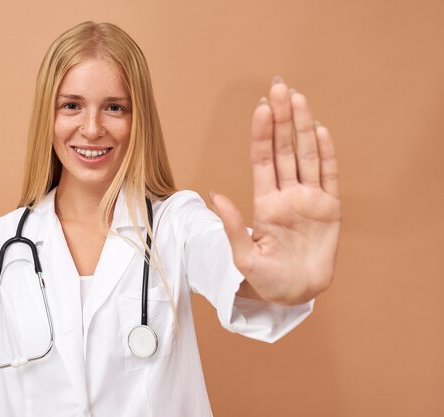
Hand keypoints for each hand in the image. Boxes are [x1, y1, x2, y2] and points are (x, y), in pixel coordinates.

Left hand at [210, 76, 340, 305]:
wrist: (295, 294)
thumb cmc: (267, 279)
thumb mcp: (243, 258)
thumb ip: (231, 227)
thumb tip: (214, 194)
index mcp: (265, 203)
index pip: (263, 161)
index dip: (262, 134)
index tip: (260, 108)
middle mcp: (287, 194)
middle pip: (284, 149)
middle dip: (281, 118)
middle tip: (279, 86)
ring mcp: (309, 199)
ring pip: (306, 155)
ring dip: (302, 127)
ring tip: (298, 98)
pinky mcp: (329, 209)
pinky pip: (329, 175)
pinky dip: (326, 153)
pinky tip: (320, 130)